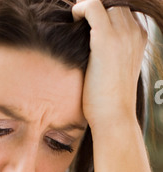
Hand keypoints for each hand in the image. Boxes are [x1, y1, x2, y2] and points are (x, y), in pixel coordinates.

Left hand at [72, 0, 147, 129]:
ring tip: (76, 23)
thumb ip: (111, 53)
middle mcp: (134, 33)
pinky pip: (92, 7)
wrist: (114, 118)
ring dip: (88, 10)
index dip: (105, 14)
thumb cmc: (109, 101)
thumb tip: (91, 47)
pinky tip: (73, 19)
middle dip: (96, 10)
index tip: (88, 23)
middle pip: (114, 5)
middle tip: (79, 21)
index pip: (123, 12)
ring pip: (104, 3)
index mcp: (139, 39)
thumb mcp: (116, 71)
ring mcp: (122, 35)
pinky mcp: (106, 40)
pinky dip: (80, 9)